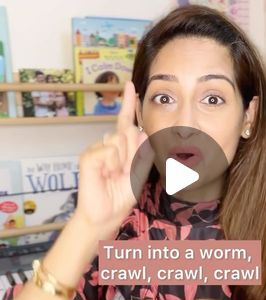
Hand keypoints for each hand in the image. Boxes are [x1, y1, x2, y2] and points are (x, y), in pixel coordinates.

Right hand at [75, 81, 153, 232]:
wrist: (106, 214)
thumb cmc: (120, 195)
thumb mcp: (138, 172)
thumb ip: (141, 152)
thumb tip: (142, 130)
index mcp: (120, 147)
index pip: (125, 121)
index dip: (129, 103)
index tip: (130, 85)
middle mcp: (107, 144)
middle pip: (130, 132)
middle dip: (134, 153)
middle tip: (124, 172)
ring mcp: (97, 149)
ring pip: (121, 140)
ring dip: (124, 161)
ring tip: (114, 175)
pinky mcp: (89, 156)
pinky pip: (110, 150)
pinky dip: (113, 164)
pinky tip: (106, 175)